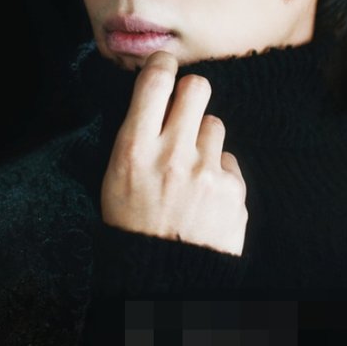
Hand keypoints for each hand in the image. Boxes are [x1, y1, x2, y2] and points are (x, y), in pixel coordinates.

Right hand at [100, 51, 247, 255]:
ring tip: (191, 171)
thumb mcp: (114, 180)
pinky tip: (205, 197)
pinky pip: (229, 161)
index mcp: (134, 151)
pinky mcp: (232, 189)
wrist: (165, 280)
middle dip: (192, 92)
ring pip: (215, 125)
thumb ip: (135, 137)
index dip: (162, 65)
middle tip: (186, 108)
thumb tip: (157, 98)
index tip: (165, 66)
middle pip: (197, 87)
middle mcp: (172, 155)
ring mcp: (206, 172)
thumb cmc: (133, 227)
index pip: (154, 82)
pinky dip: (218, 173)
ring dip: (204, 140)